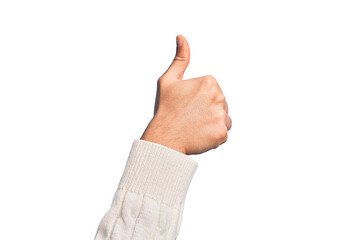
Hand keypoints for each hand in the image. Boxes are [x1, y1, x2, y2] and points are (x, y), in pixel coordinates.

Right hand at [140, 35, 230, 154]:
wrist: (164, 138)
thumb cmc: (166, 109)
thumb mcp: (169, 80)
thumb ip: (180, 58)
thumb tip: (181, 38)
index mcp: (209, 82)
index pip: (212, 89)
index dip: (199, 98)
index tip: (188, 104)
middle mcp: (219, 97)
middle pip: (220, 103)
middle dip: (208, 109)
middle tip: (190, 116)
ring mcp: (221, 116)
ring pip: (223, 117)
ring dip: (212, 121)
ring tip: (195, 125)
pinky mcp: (222, 133)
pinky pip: (223, 132)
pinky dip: (213, 134)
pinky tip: (200, 134)